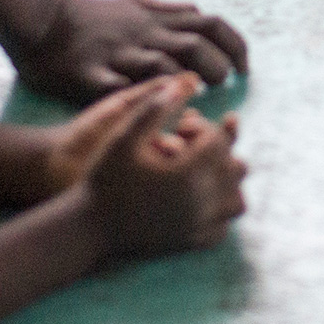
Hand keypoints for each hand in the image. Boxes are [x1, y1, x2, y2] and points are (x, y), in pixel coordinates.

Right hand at [15, 0, 249, 102]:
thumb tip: (197, 11)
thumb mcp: (135, 3)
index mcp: (155, 19)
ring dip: (184, 85)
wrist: (39, 20)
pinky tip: (150, 115)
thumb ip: (168, 10)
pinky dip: (139, 101)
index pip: (211, 25)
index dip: (235, 46)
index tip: (244, 68)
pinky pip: (118, 90)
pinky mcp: (89, 76)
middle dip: (217, 68)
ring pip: (162, 67)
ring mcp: (117, 55)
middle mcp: (142, 35)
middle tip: (220, 87)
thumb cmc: (90, 16)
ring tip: (192, 101)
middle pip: (195, 47)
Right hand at [80, 74, 248, 259]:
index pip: (218, 142)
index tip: (181, 126)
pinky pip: (221, 228)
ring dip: (227, 182)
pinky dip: (219, 212)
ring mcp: (196, 226)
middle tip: (195, 142)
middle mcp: (199, 202)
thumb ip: (155, 107)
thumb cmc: (102, 178)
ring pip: (236, 201)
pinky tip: (200, 198)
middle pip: (234, 169)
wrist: (88, 227)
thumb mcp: (123, 136)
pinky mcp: (189, 243)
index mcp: (186, 173)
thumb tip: (187, 81)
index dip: (203, 128)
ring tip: (207, 169)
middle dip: (219, 151)